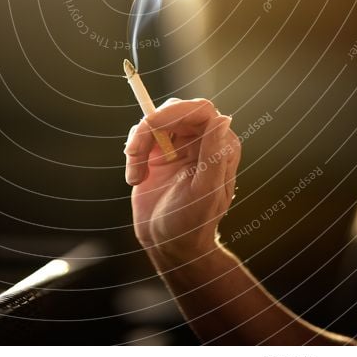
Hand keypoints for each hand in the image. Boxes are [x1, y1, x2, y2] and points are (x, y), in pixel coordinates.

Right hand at [124, 99, 240, 260]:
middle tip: (134, 153)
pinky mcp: (158, 151)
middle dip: (150, 128)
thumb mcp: (203, 193)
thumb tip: (223, 118)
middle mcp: (201, 140)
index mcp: (220, 146)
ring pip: (154, 121)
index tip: (151, 123)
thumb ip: (213, 155)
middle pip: (173, 111)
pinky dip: (133, 154)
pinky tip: (135, 179)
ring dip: (138, 144)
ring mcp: (179, 144)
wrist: (168, 246)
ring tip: (135, 177)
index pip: (201, 111)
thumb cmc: (192, 225)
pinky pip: (141, 135)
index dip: (175, 110)